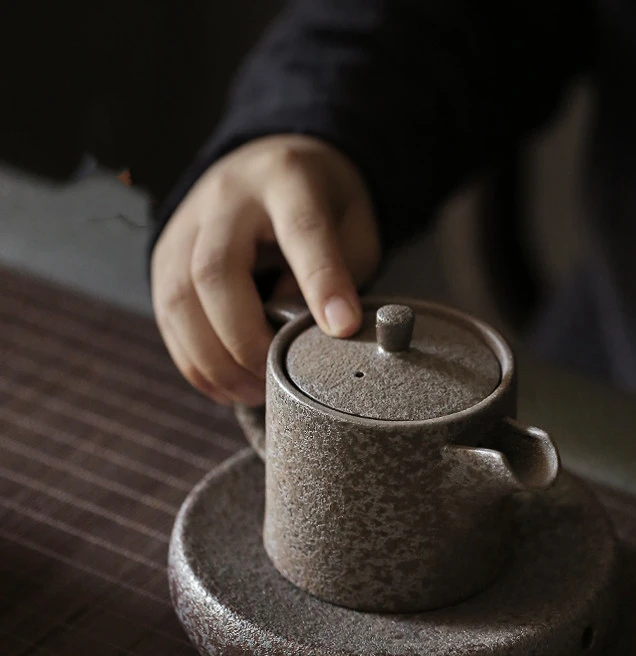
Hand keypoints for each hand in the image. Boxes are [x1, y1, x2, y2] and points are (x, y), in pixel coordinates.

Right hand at [151, 135, 380, 404]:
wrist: (267, 165)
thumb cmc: (321, 202)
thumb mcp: (353, 223)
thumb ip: (341, 269)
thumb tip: (306, 328)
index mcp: (286, 179)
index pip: (302, 231)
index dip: (321, 282)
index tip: (342, 328)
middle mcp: (226, 197)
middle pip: (216, 271)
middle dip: (245, 339)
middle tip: (278, 379)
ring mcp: (187, 226)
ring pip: (179, 299)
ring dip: (214, 360)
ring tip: (253, 393)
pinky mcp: (165, 255)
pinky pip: (167, 316)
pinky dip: (194, 361)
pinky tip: (225, 385)